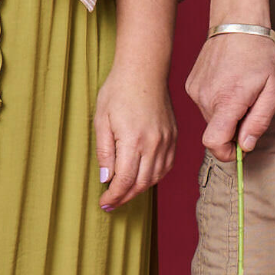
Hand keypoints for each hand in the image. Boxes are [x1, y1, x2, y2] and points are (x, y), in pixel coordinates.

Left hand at [93, 60, 177, 210]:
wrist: (144, 71)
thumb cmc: (118, 92)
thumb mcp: (101, 121)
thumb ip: (104, 152)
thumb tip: (106, 178)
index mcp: (134, 140)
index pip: (125, 180)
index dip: (114, 196)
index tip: (104, 203)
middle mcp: (154, 143)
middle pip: (141, 183)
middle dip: (125, 197)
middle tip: (111, 203)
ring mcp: (166, 140)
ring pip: (155, 177)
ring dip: (139, 189)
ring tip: (123, 193)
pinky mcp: (173, 136)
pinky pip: (166, 165)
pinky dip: (154, 177)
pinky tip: (141, 178)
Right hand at [185, 31, 274, 162]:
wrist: (237, 24)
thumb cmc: (260, 54)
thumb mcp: (274, 88)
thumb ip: (260, 121)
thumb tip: (246, 146)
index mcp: (228, 100)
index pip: (214, 142)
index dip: (225, 153)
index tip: (238, 150)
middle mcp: (206, 98)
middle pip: (216, 131)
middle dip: (232, 128)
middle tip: (249, 107)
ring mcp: (196, 92)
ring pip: (210, 119)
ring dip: (225, 114)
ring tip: (239, 90)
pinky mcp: (191, 86)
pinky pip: (204, 106)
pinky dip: (216, 102)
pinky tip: (227, 83)